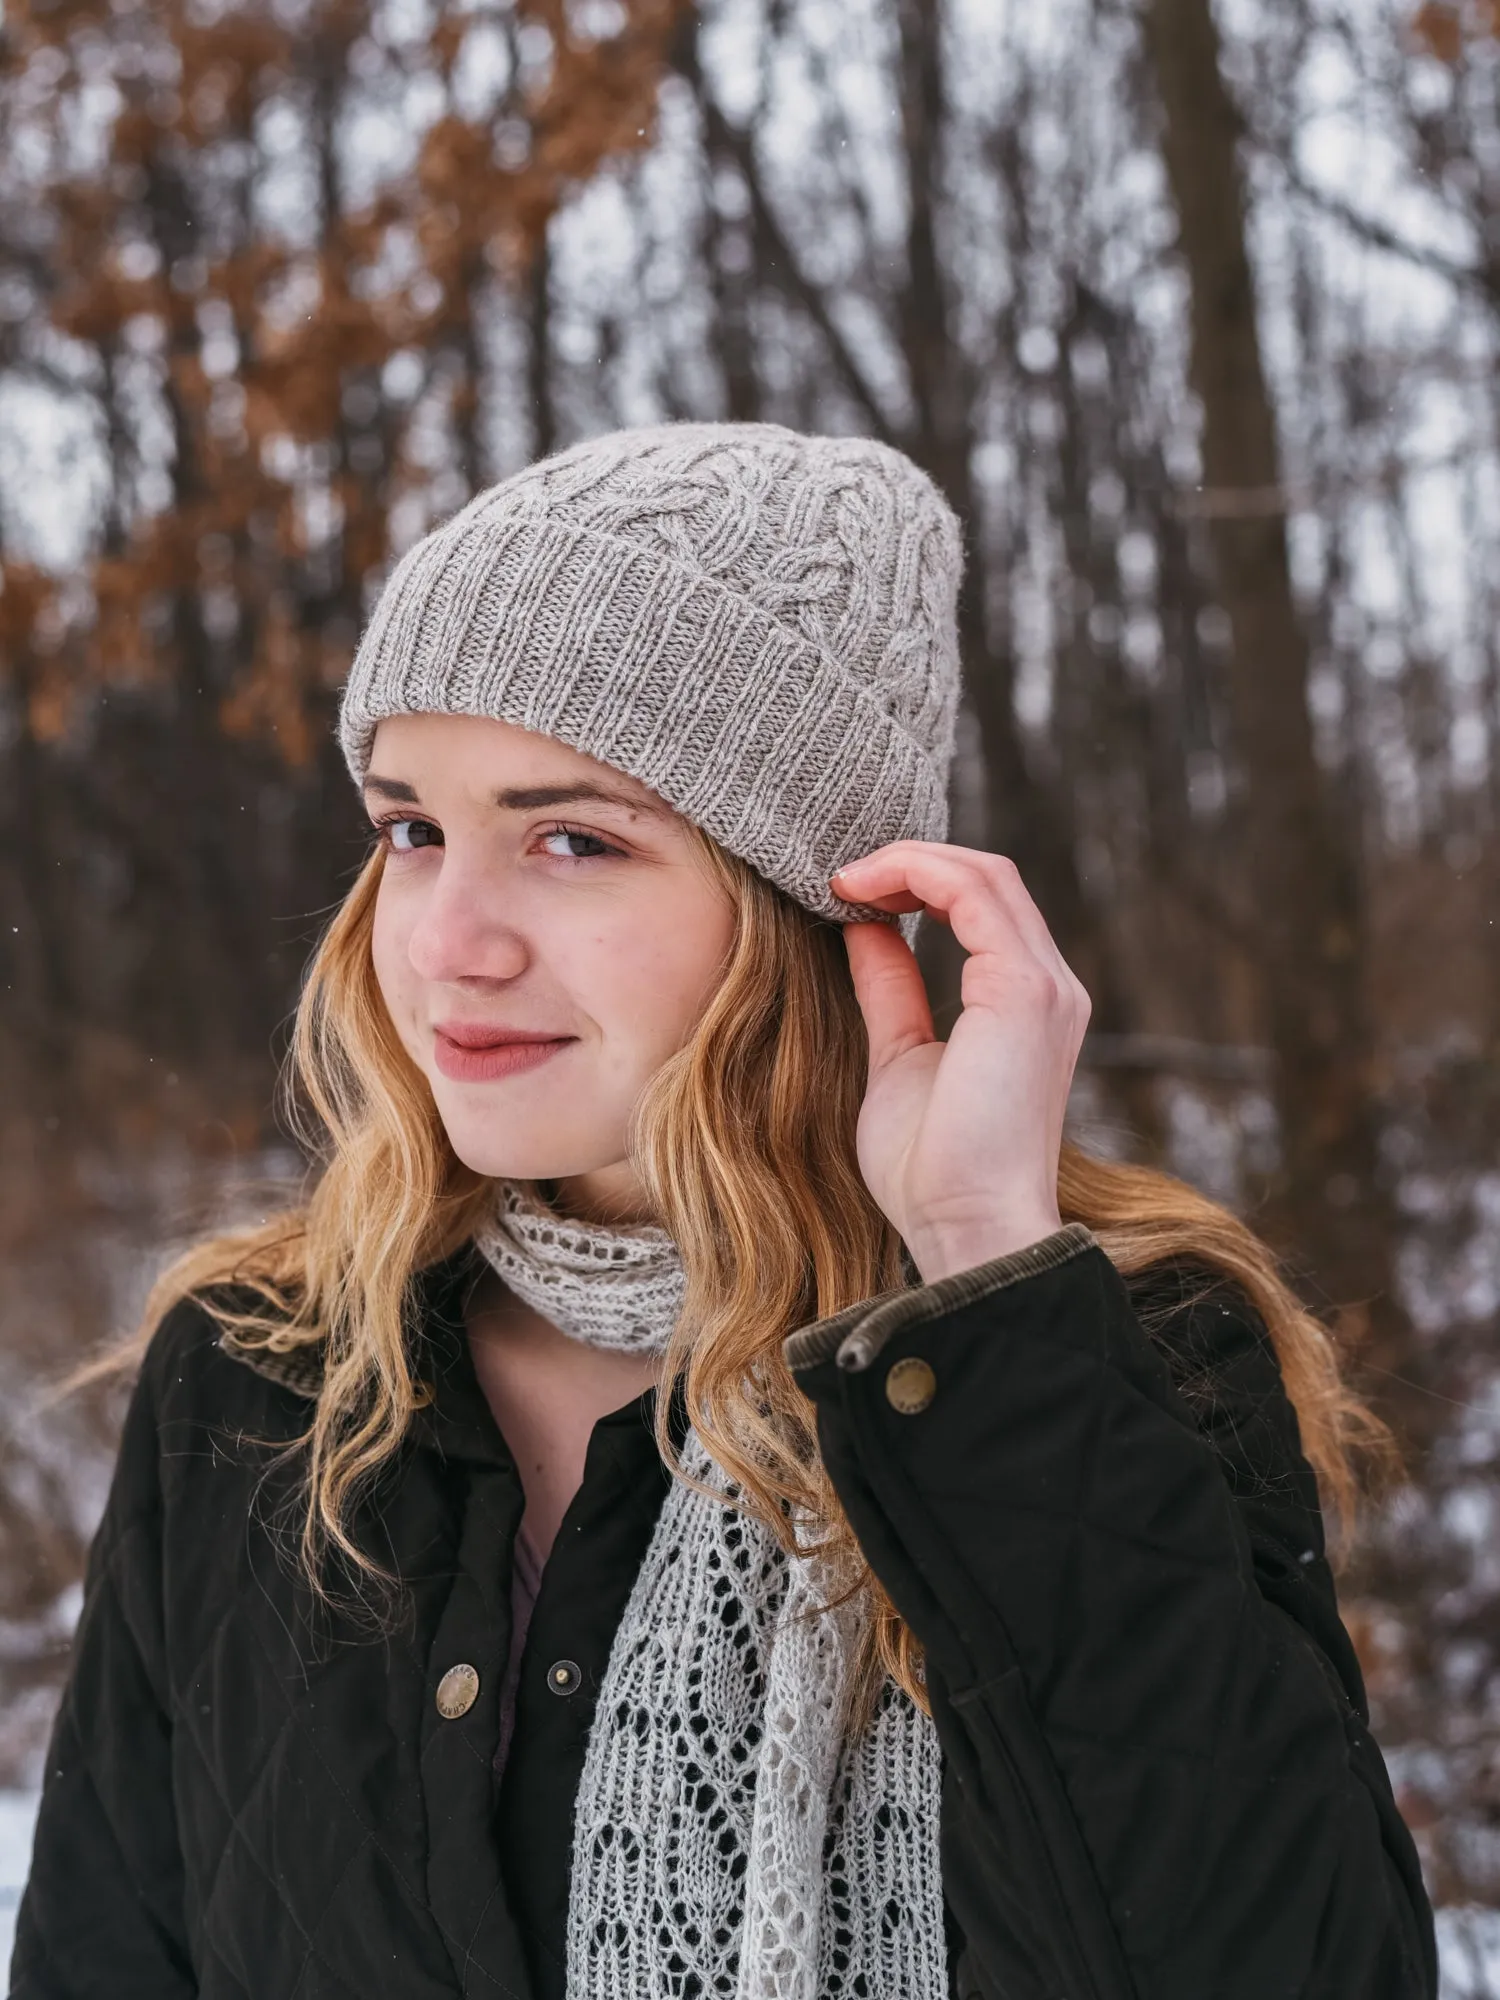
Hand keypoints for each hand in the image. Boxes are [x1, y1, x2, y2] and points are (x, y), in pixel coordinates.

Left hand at [829, 842, 1090, 1284]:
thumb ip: (890, 991)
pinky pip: (972, 893)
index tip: (849, 893)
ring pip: (984, 872)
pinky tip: (861, 892)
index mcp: (1027, 1003)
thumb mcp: (898, 1059)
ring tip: (845, 879)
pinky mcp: (1024, 990)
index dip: (917, 880)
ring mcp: (1044, 985)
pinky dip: (915, 874)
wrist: (965, 1228)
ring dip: (908, 860)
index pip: (982, 905)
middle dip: (911, 860)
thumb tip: (864, 930)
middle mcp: (1049, 985)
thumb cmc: (931, 1170)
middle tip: (841, 876)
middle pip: (988, 876)